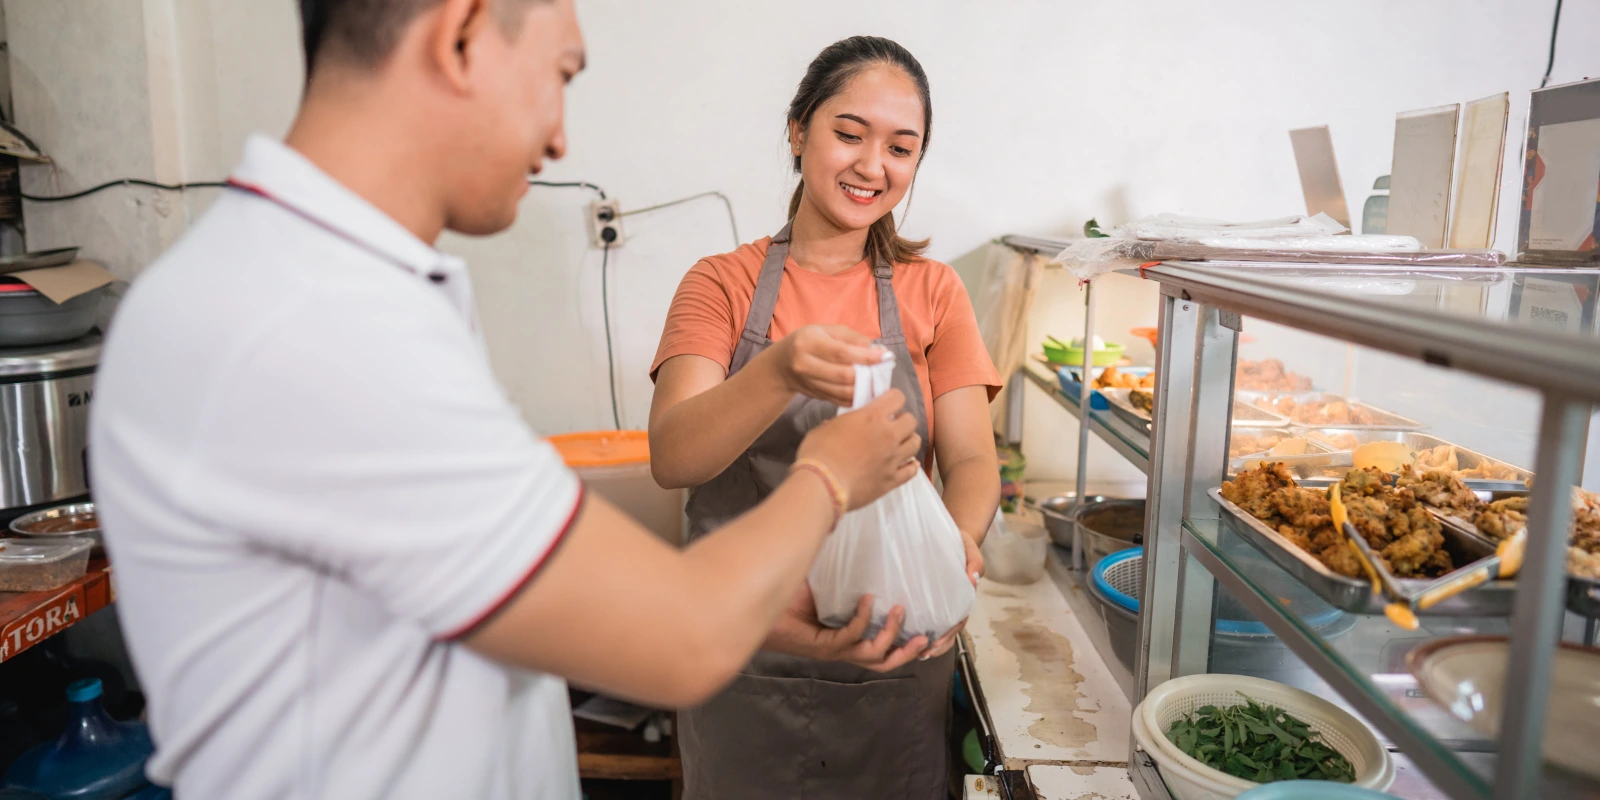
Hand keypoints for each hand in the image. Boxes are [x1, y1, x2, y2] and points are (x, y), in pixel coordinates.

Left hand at [763, 584, 929, 671]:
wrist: (759, 597)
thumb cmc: (790, 591)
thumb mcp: (830, 582)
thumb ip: (851, 574)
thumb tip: (871, 547)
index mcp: (848, 637)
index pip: (882, 649)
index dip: (904, 645)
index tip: (926, 630)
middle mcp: (843, 647)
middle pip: (883, 662)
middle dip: (907, 652)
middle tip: (926, 637)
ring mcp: (832, 648)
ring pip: (872, 654)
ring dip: (890, 635)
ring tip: (899, 611)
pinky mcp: (821, 645)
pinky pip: (850, 637)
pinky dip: (862, 619)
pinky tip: (867, 601)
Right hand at [767, 325, 885, 405]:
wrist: (780, 367)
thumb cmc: (807, 342)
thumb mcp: (825, 331)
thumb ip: (850, 337)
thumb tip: (876, 349)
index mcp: (808, 343)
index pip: (841, 352)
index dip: (865, 356)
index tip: (885, 356)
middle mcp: (805, 364)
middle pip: (843, 375)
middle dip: (867, 373)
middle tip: (883, 369)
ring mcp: (808, 384)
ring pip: (842, 391)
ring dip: (865, 388)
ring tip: (878, 381)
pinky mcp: (814, 396)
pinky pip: (840, 401)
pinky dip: (856, 398)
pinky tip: (868, 392)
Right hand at [796, 389, 919, 509]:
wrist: (823, 485)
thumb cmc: (818, 453)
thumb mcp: (824, 428)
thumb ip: (838, 423)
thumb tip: (838, 426)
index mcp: (872, 417)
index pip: (897, 397)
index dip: (893, 399)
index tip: (887, 405)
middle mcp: (888, 435)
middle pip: (911, 420)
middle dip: (903, 421)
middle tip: (891, 427)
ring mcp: (893, 458)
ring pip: (915, 443)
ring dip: (908, 441)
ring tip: (899, 445)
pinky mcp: (893, 480)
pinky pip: (912, 470)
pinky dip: (911, 466)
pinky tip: (906, 464)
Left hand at [922, 530, 984, 659]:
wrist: (941, 532)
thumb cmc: (957, 543)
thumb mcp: (969, 548)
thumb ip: (974, 562)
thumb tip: (972, 579)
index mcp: (960, 597)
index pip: (957, 622)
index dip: (948, 635)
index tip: (936, 643)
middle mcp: (947, 605)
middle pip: (945, 632)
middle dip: (935, 645)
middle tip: (922, 652)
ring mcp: (934, 603)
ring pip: (933, 630)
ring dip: (924, 643)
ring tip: (914, 652)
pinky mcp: (920, 598)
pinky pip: (918, 617)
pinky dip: (912, 629)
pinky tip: (901, 637)